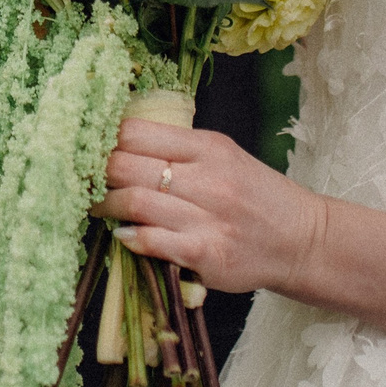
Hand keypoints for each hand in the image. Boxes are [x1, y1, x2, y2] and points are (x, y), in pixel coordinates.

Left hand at [97, 117, 327, 296]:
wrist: (302, 239)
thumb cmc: (256, 196)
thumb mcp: (223, 156)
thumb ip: (178, 149)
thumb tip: (119, 142)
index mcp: (209, 146)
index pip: (136, 132)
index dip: (103, 139)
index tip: (88, 147)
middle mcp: (209, 178)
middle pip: (128, 166)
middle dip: (96, 172)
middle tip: (83, 179)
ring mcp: (208, 218)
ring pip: (136, 202)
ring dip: (106, 205)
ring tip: (97, 207)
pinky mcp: (207, 254)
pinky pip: (154, 242)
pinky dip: (131, 237)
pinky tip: (123, 235)